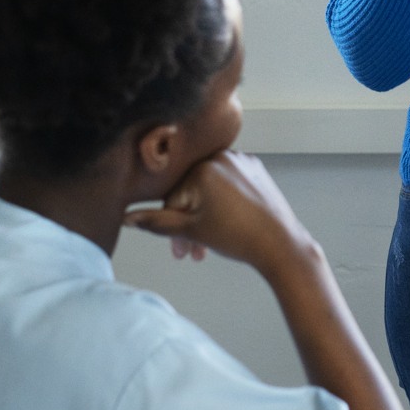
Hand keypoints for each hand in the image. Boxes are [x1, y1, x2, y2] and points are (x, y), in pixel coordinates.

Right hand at [126, 150, 316, 274]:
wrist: (282, 244)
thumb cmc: (238, 238)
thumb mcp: (192, 231)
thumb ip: (156, 222)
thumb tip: (127, 218)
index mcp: (202, 168)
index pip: (173, 198)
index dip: (173, 229)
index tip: (180, 253)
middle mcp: (221, 156)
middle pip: (191, 192)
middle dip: (190, 225)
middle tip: (192, 253)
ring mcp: (241, 160)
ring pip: (210, 188)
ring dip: (206, 215)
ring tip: (210, 244)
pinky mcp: (256, 169)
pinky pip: (229, 183)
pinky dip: (223, 203)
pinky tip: (227, 223)